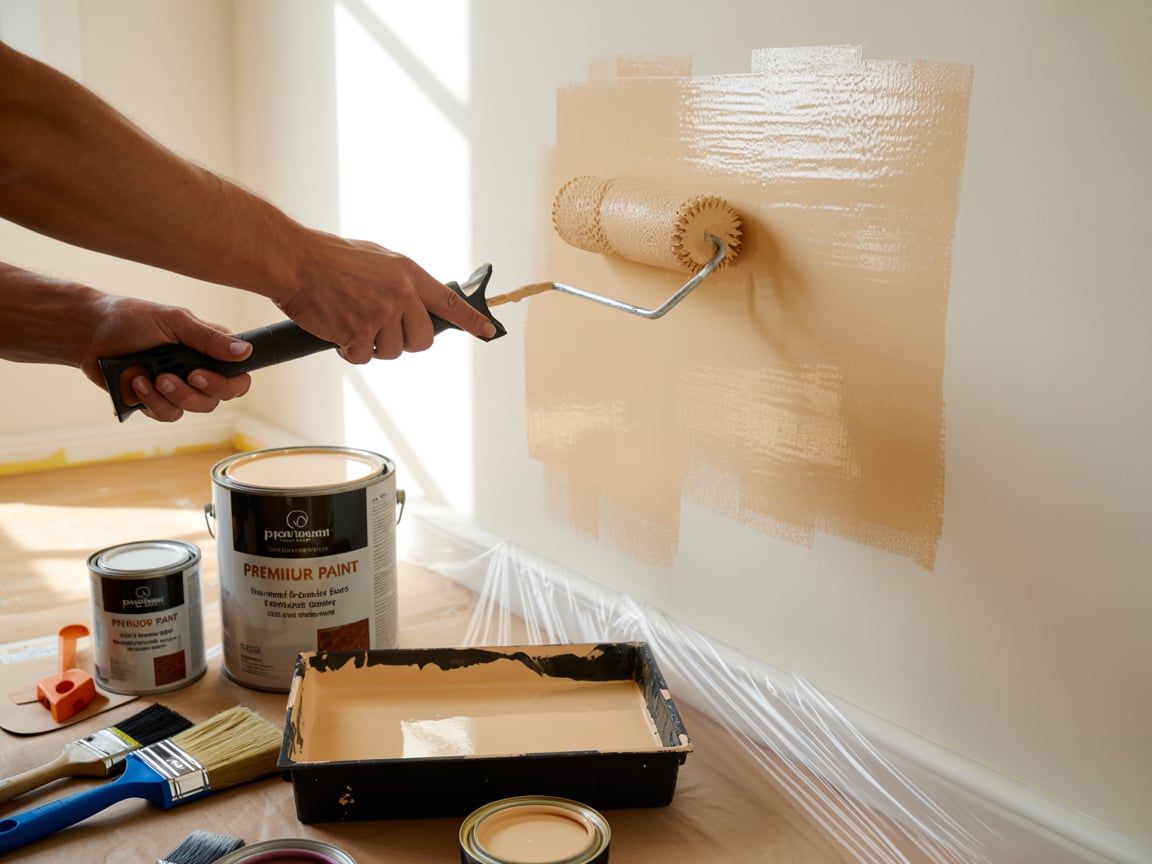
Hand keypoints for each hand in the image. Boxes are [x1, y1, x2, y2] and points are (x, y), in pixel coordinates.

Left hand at [79, 295, 253, 421]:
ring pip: (194, 409)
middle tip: (188, 376)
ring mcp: (177, 389)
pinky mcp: (155, 402)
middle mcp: (197, 371)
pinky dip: (153, 401)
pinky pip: (167, 414)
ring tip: (153, 378)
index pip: (237, 375)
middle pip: (220, 397)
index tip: (206, 374)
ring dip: (176, 395)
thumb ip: (208, 338)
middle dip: (202, 390)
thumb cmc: (130, 319)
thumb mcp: (174, 321)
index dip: (232, 382)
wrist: (88, 333)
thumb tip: (245, 351)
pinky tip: (137, 383)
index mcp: (207, 350)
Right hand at [273, 234, 496, 362]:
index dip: (471, 320)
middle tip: (381, 332)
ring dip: (371, 347)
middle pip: (422, 341)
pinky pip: (363, 358)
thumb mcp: (376, 259)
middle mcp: (401, 294)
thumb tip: (415, 303)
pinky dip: (350, 352)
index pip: (449, 302)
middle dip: (403, 343)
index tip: (488, 331)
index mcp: (408, 274)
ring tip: (352, 323)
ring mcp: (381, 315)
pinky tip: (338, 331)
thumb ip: (400, 282)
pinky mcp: (359, 332)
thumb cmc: (328, 259)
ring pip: (391, 352)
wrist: (294, 262)